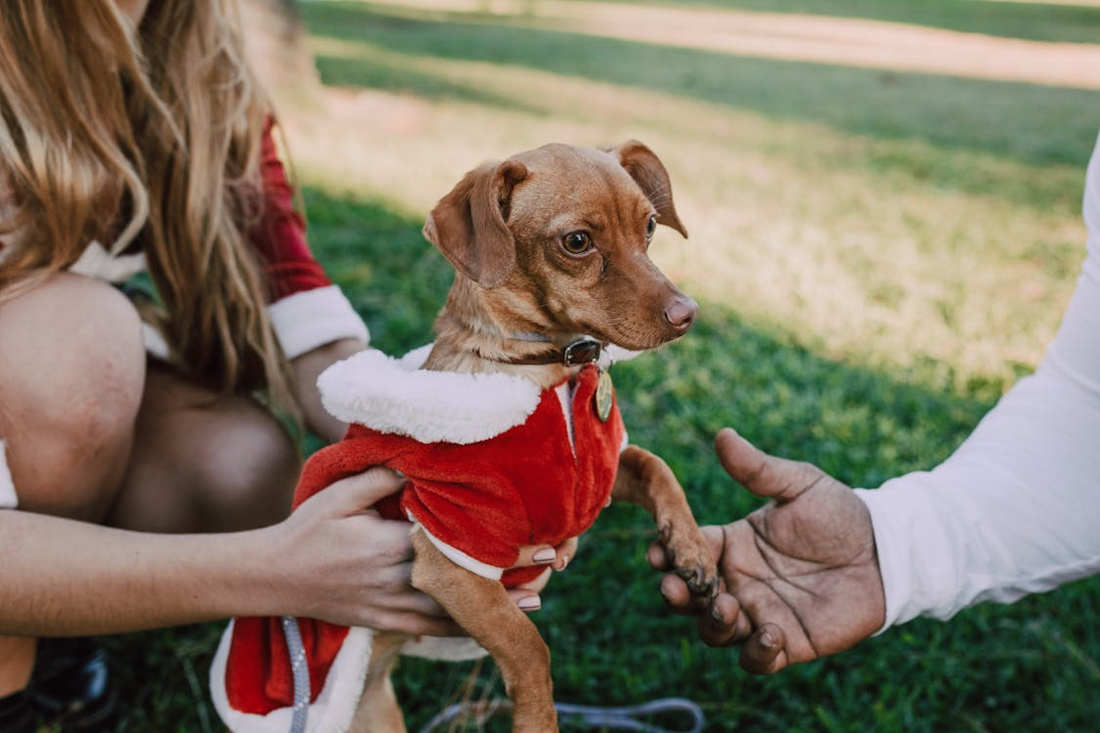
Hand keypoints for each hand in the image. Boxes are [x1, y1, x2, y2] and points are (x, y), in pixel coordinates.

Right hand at [270, 468, 577, 630]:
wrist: (272, 577)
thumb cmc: (308, 528)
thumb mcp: (342, 493)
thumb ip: (385, 477)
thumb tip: (426, 460)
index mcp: (389, 542)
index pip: (452, 540)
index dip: (495, 538)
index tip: (532, 531)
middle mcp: (396, 578)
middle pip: (463, 577)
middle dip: (507, 572)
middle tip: (550, 562)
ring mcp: (392, 605)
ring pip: (454, 609)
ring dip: (494, 604)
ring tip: (536, 596)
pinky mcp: (386, 622)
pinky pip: (432, 629)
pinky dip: (464, 627)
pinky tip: (493, 625)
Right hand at [649, 428, 884, 673]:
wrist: (888, 551)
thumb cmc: (840, 513)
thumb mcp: (798, 484)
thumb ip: (758, 468)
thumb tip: (722, 434)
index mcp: (731, 545)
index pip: (687, 552)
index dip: (667, 554)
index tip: (657, 552)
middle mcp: (738, 582)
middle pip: (690, 598)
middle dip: (677, 595)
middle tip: (678, 588)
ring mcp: (760, 614)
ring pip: (715, 631)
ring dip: (713, 624)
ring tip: (728, 608)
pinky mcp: (789, 643)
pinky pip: (757, 659)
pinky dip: (755, 653)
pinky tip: (770, 633)